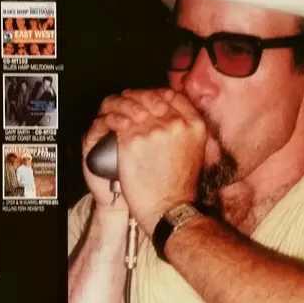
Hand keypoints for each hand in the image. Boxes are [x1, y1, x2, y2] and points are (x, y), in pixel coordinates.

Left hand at [101, 88, 207, 235]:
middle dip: (136, 97)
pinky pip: (116, 119)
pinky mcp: (133, 139)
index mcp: (195, 126)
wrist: (168, 207)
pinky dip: (109, 118)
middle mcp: (176, 123)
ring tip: (113, 110)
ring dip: (119, 104)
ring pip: (130, 104)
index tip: (147, 100)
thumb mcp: (196, 152)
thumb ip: (187, 132)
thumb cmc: (180, 186)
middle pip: (150, 96)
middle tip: (126, 103)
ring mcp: (154, 129)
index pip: (173, 95)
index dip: (157, 94)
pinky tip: (106, 123)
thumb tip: (172, 117)